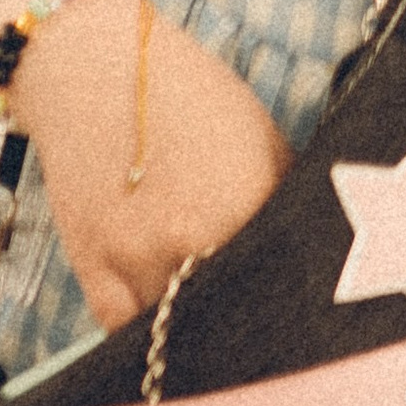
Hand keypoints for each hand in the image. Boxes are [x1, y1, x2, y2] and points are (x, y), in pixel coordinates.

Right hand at [14, 0, 290, 332]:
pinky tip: (164, 324)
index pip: (284, 276)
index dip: (292, 292)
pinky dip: (146, 333)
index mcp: (248, 201)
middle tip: (261, 317)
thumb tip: (312, 238)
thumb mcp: (259, 133)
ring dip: (195, 327)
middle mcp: (196, 238)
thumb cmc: (186, 93)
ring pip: (179, 329)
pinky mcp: (94, 268)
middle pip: (233, 310)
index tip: (297, 299)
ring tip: (211, 320)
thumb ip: (283, 193)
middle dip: (248, 315)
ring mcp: (140, 258)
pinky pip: (124, 332)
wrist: (94, 72)